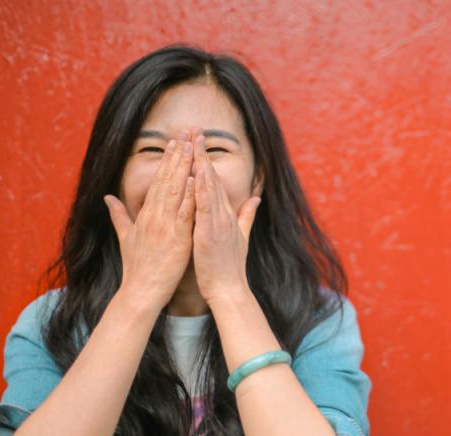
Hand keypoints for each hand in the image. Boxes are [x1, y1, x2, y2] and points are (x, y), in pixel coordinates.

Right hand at [103, 130, 195, 312]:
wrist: (141, 291)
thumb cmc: (136, 267)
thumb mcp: (125, 237)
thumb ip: (119, 215)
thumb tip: (108, 198)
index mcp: (145, 215)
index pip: (158, 182)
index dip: (167, 162)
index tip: (174, 144)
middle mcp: (155, 217)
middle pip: (167, 181)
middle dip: (177, 157)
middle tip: (186, 136)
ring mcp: (166, 226)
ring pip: (177, 191)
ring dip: (184, 168)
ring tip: (192, 148)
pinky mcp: (177, 238)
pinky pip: (186, 213)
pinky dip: (191, 195)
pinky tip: (197, 179)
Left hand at [192, 131, 261, 304]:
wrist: (230, 289)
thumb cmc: (230, 267)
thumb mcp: (241, 237)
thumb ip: (248, 216)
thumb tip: (256, 198)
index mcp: (226, 215)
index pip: (215, 182)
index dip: (206, 161)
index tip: (199, 142)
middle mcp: (223, 214)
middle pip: (211, 178)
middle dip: (202, 154)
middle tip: (195, 130)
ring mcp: (218, 222)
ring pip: (209, 187)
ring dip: (201, 164)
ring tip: (194, 143)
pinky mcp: (210, 232)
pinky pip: (205, 206)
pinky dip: (201, 189)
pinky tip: (196, 173)